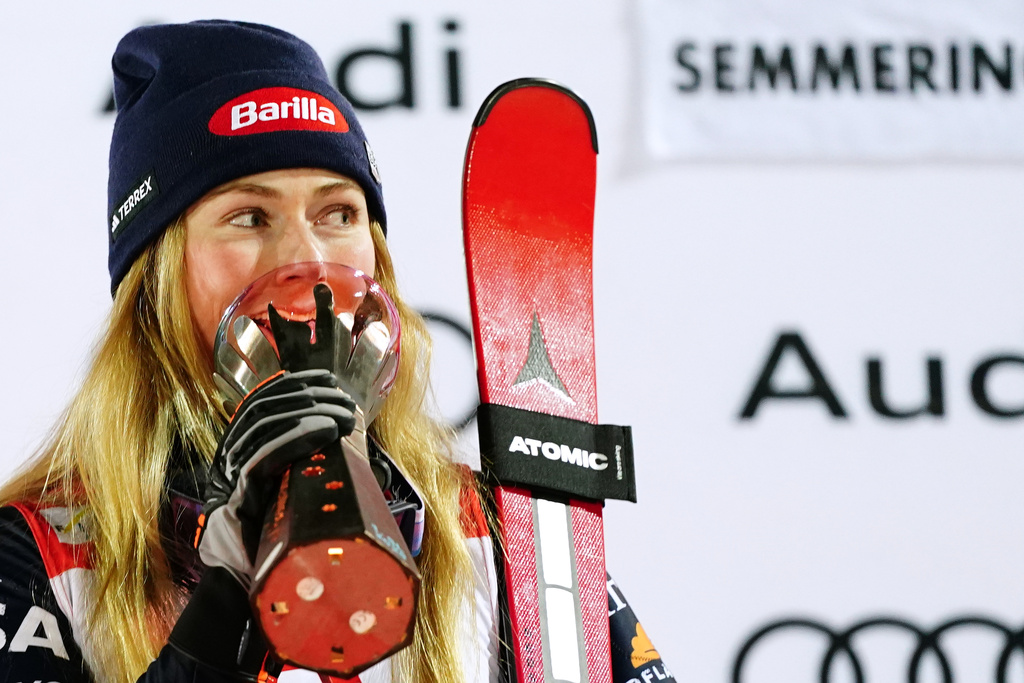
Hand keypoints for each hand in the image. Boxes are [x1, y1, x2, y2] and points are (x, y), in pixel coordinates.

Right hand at [197, 368, 355, 586]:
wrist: (252, 578)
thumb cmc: (278, 531)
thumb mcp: (295, 483)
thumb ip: (307, 456)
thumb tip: (346, 428)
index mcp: (241, 445)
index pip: (264, 398)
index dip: (297, 383)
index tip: (330, 380)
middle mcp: (229, 452)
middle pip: (266, 406)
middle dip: (310, 397)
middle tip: (346, 403)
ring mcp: (229, 472)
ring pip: (265, 425)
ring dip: (310, 413)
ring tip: (344, 417)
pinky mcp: (236, 494)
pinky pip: (263, 455)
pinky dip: (296, 437)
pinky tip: (325, 431)